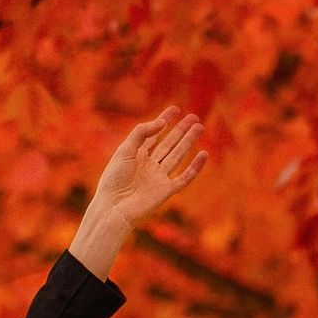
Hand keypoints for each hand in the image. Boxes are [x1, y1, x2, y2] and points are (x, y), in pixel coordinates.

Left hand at [69, 105, 208, 277]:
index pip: (153, 135)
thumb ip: (141, 133)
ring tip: (200, 127)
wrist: (114, 208)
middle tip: (194, 117)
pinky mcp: (166, 191)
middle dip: (181, 130)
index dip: (164, 122)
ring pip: (177, 156)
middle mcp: (148, 165)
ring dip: (189, 142)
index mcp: (136, 155)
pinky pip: (184, 178)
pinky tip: (204, 155)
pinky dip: (195, 167)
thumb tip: (161, 122)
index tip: (175, 109)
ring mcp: (158, 178)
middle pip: (168, 144)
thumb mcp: (125, 150)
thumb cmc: (114, 180)